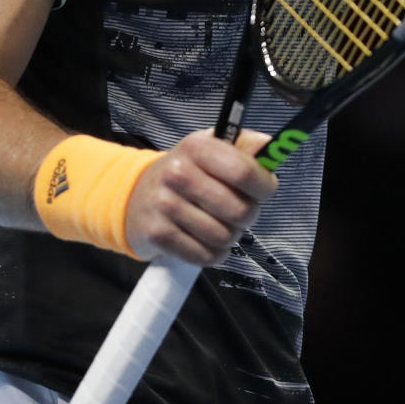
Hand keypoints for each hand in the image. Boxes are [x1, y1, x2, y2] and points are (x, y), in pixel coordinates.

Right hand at [125, 128, 276, 264]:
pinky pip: (204, 256)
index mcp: (197, 147)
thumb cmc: (185, 172)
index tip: (264, 192)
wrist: (134, 196)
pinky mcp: (157, 233)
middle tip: (239, 212)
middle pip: (239, 210)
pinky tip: (205, 241)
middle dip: (248, 217)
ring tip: (219, 225)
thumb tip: (270, 147)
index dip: (264, 187)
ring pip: (223, 237)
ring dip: (229, 237)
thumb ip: (244, 147)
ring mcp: (165, 204)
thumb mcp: (210, 149)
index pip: (244, 172)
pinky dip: (212, 254)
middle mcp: (178, 172)